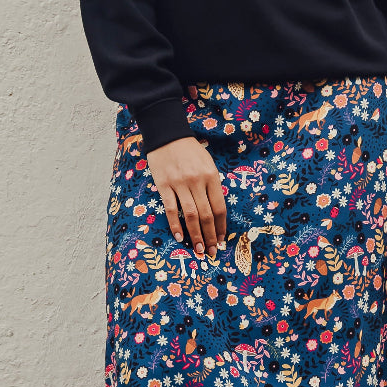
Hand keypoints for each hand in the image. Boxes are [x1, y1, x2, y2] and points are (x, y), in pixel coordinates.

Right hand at [146, 136, 226, 256]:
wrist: (167, 135)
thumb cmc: (190, 151)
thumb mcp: (208, 164)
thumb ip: (212, 186)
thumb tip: (216, 213)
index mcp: (211, 176)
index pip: (219, 208)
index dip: (221, 227)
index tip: (222, 240)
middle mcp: (197, 181)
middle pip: (206, 215)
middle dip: (210, 236)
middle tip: (211, 252)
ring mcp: (180, 184)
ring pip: (190, 215)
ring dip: (195, 235)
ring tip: (198, 249)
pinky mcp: (164, 185)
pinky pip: (170, 209)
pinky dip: (175, 225)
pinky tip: (179, 237)